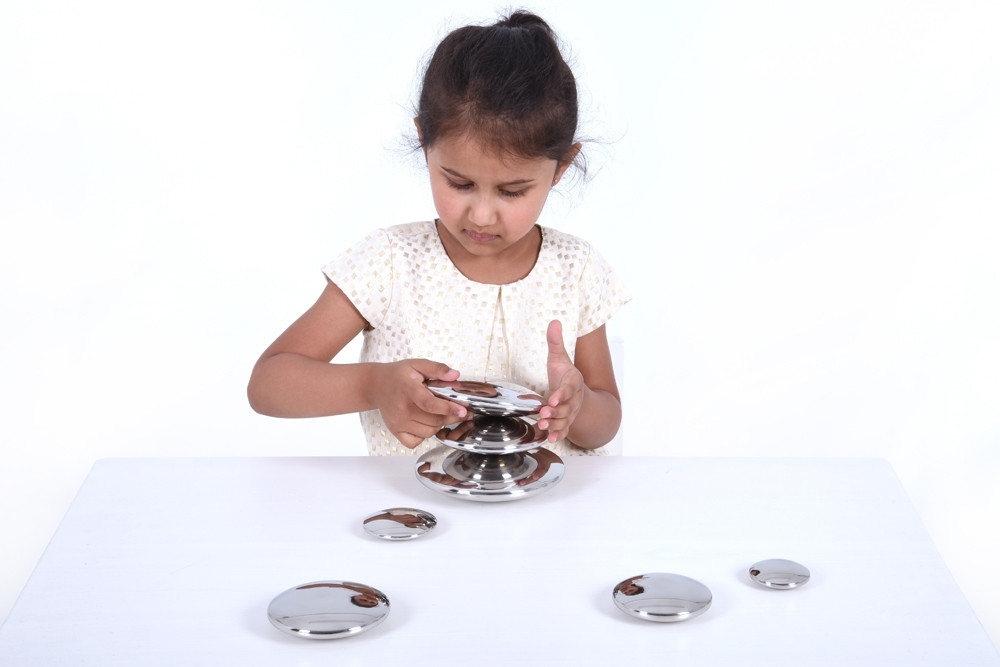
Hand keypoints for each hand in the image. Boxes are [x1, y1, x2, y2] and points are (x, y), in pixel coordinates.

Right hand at [369, 360, 466, 447]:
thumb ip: (438, 369)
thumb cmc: (399, 375)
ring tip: (438, 413)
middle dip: (451, 416)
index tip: (463, 410)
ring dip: (439, 425)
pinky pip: (416, 441)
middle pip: (434, 420)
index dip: (448, 408)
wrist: (376, 385)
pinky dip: (425, 435)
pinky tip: (425, 422)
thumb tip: (455, 375)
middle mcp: (401, 408)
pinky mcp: (395, 431)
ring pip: (429, 432)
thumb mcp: (418, 365)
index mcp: (407, 389)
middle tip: (458, 410)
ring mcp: (397, 422)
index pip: (429, 403)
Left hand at [537, 320, 584, 442]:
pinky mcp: (567, 421)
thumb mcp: (558, 357)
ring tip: (542, 426)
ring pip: (565, 420)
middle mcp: (575, 399)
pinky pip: (565, 429)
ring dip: (554, 424)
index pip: (569, 388)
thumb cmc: (563, 374)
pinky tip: (550, 439)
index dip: (561, 394)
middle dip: (555, 412)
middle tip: (543, 415)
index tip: (552, 399)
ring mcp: (572, 411)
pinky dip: (558, 434)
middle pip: (567, 407)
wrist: (573, 390)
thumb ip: (555, 342)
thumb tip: (555, 322)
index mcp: (573, 382)